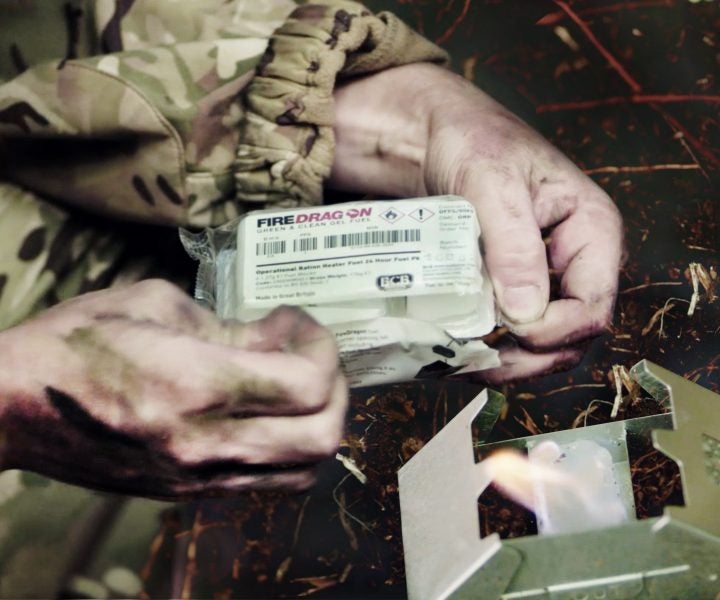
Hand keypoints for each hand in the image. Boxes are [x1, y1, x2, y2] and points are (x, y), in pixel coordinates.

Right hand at [0, 280, 346, 497]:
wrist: (10, 408)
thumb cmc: (72, 344)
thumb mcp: (151, 306)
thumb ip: (225, 324)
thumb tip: (273, 339)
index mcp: (194, 384)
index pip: (306, 383)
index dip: (320, 345)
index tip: (294, 320)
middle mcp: (205, 442)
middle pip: (322, 434)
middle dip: (336, 386)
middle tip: (312, 353)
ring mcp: (198, 476)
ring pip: (304, 470)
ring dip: (320, 423)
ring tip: (298, 387)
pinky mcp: (188, 494)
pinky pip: (267, 482)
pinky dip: (289, 450)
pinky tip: (268, 416)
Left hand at [330, 63, 622, 380]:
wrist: (437, 136)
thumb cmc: (473, 141)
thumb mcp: (492, 182)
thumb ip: (513, 244)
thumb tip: (526, 314)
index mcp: (592, 230)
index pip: (592, 305)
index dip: (554, 332)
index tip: (506, 331)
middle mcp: (577, 262)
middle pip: (572, 336)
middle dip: (529, 358)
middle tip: (477, 362)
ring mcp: (546, 279)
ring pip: (544, 345)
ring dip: (508, 362)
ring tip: (462, 361)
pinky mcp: (514, 289)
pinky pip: (514, 335)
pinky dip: (490, 350)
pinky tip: (458, 350)